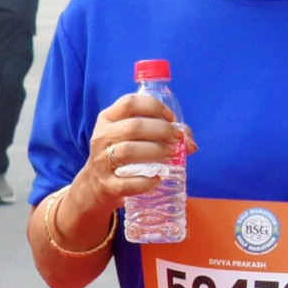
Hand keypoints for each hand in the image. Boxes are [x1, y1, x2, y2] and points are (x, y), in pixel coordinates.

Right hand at [59, 91, 191, 226]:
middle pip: (133, 127)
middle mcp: (102, 137)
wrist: (96, 184)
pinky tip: (158, 178)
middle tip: (176, 139)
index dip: (155, 107)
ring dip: (155, 152)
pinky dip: (147, 181)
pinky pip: (129, 182)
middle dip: (162, 131)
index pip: (130, 103)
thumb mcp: (132, 137)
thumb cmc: (122, 155)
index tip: (171, 118)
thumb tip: (191, 144)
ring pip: (128, 151)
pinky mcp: (108, 185)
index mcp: (108, 119)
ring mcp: (102, 162)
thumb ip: (163, 133)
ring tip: (170, 156)